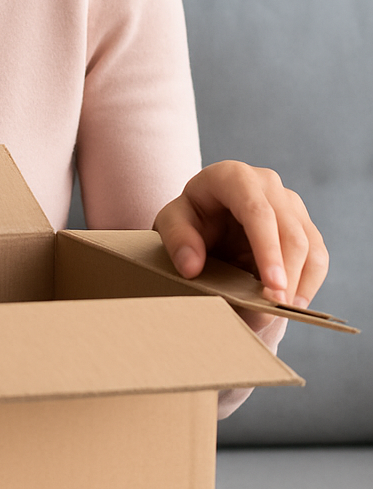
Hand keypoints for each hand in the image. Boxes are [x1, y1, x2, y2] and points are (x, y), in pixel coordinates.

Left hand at [154, 160, 328, 322]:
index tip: (272, 287)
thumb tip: (191, 266)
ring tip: (281, 311)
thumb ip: (178, 240)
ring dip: (299, 282)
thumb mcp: (171, 223)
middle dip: (286, 274)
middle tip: (274, 310)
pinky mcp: (303, 224)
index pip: (257, 211)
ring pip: (309, 244)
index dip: (268, 250)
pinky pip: (317, 256)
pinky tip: (293, 304)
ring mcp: (290, 202)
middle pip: (289, 231)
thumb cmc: (190, 218)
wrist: (207, 220)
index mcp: (233, 176)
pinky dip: (308, 283)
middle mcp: (267, 183)